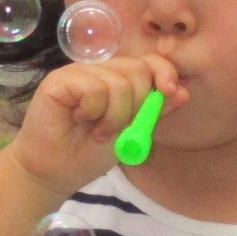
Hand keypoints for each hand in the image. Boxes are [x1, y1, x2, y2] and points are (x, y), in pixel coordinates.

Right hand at [9, 55, 184, 199]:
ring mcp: (78, 73)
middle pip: (138, 70)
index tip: (170, 91)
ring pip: (118, 82)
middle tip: (117, 127)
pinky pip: (95, 88)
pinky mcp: (59, 80)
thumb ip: (153, 112)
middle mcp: (98, 71)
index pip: (149, 62)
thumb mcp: (130, 133)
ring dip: (113, 116)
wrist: (53, 173)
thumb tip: (183, 92)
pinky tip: (78, 120)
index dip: (164, 72)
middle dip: (137, 105)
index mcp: (116, 80)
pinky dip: (93, 111)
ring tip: (96, 130)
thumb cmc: (87, 154)